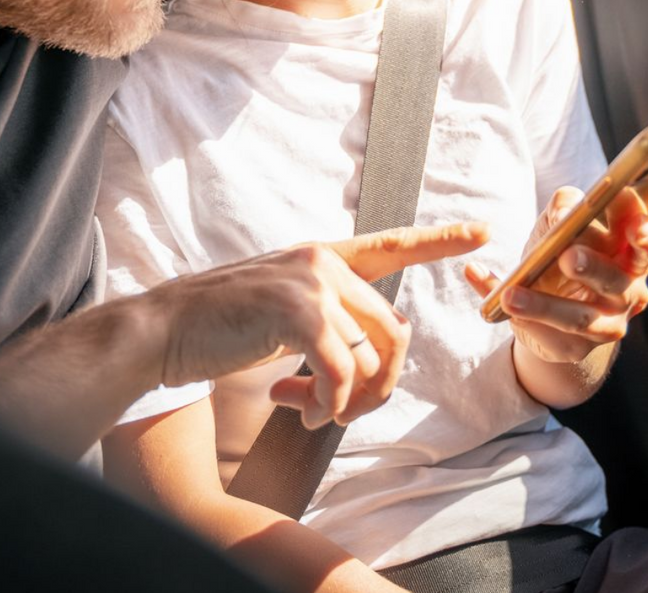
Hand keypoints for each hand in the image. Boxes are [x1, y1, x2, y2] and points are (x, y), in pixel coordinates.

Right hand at [149, 222, 488, 428]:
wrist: (164, 330)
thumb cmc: (219, 328)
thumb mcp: (282, 312)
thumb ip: (328, 320)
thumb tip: (370, 360)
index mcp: (322, 257)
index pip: (391, 244)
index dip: (439, 240)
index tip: (483, 233)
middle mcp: (322, 262)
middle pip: (393, 330)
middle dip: (380, 384)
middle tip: (342, 413)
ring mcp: (311, 284)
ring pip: (372, 357)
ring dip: (349, 402)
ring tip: (312, 413)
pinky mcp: (297, 314)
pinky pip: (341, 375)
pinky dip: (328, 406)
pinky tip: (303, 414)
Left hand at [464, 188, 647, 364]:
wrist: (548, 308)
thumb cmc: (562, 252)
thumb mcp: (561, 224)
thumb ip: (565, 207)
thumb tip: (564, 211)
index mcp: (630, 255)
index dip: (643, 231)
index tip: (631, 218)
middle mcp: (628, 291)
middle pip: (615, 279)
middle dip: (592, 267)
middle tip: (568, 256)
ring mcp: (607, 323)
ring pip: (580, 317)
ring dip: (544, 306)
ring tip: (510, 295)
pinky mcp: (578, 348)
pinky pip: (553, 339)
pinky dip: (526, 323)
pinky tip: (503, 311)